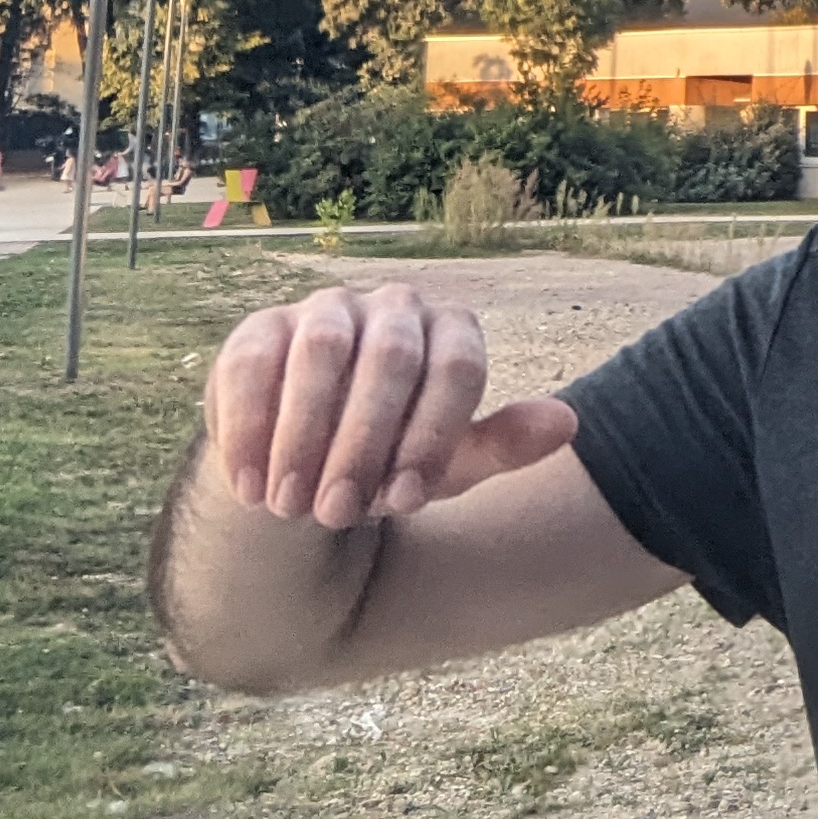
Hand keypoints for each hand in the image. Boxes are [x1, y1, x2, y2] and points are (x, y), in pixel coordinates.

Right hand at [204, 282, 577, 532]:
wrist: (310, 467)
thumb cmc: (392, 461)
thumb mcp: (449, 465)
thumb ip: (502, 446)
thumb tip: (567, 423)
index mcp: (451, 331)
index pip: (457, 367)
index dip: (431, 436)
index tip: (406, 501)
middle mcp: (395, 307)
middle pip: (392, 357)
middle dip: (364, 442)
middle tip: (337, 511)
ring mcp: (326, 310)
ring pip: (322, 352)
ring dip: (305, 436)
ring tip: (292, 506)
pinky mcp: (260, 330)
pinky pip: (254, 365)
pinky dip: (249, 428)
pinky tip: (249, 485)